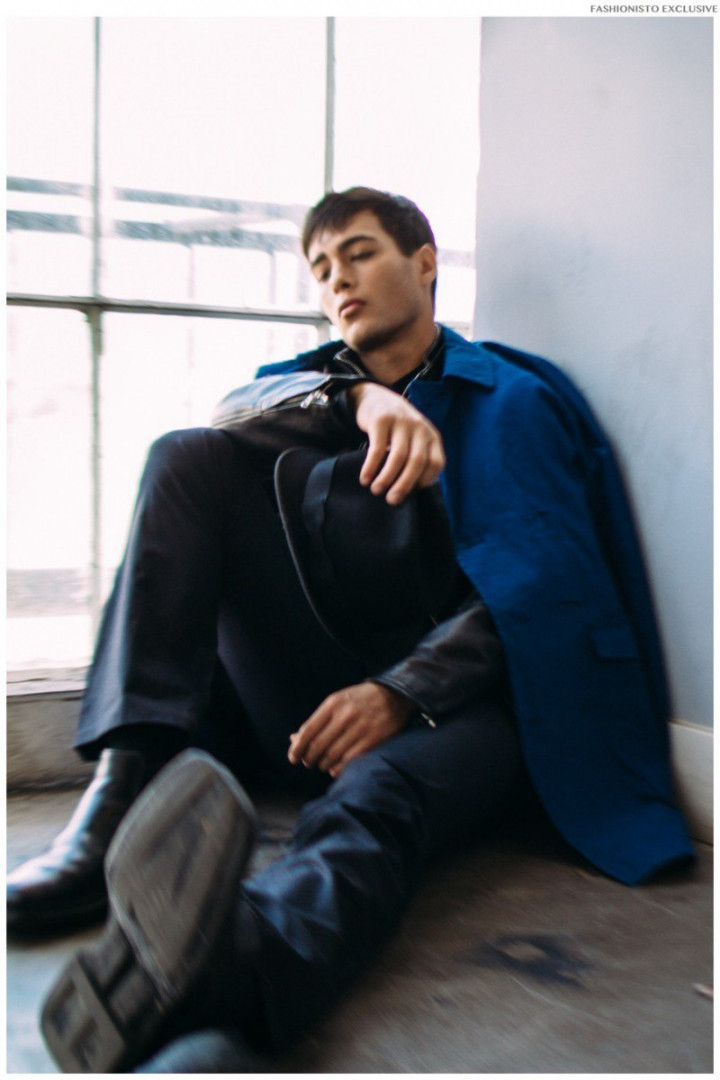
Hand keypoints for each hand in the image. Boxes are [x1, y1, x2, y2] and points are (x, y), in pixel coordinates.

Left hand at [288, 683, 414, 777]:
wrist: (394, 695)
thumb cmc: (359, 700)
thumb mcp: (337, 701)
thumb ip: (317, 720)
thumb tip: (294, 739)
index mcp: (333, 703)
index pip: (308, 730)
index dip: (297, 748)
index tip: (292, 758)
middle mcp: (345, 715)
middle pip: (318, 745)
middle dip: (309, 758)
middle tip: (308, 763)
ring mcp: (360, 728)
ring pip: (332, 755)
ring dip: (323, 765)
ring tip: (322, 765)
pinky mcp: (373, 739)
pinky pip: (349, 760)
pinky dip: (338, 768)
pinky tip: (335, 769)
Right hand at [349, 383, 444, 504]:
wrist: (377, 399)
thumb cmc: (398, 429)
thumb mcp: (414, 439)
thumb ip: (417, 459)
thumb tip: (409, 492)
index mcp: (432, 436)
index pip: (436, 463)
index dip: (424, 481)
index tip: (411, 494)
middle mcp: (419, 428)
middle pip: (417, 461)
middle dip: (404, 484)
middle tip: (392, 500)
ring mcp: (401, 422)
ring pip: (398, 456)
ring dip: (387, 478)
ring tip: (376, 491)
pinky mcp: (381, 420)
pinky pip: (377, 449)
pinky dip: (370, 467)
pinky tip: (365, 479)